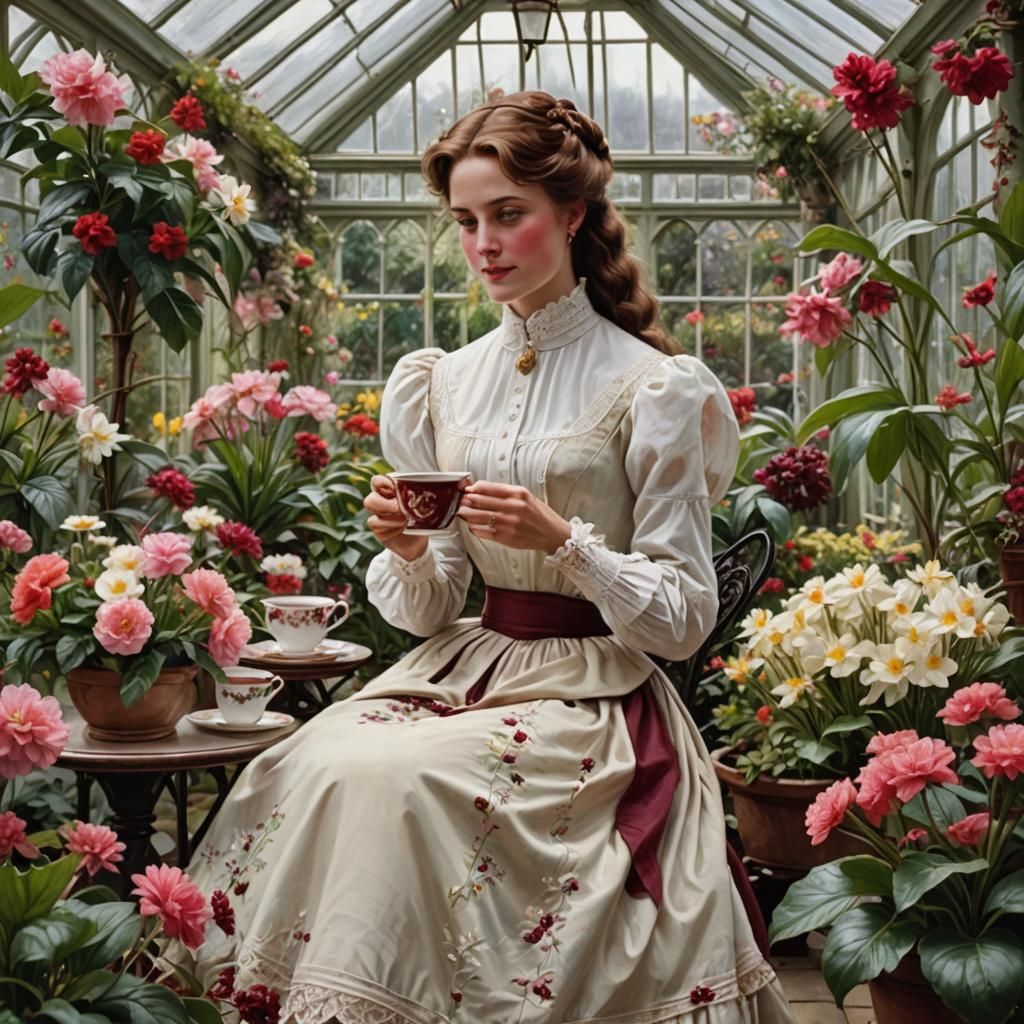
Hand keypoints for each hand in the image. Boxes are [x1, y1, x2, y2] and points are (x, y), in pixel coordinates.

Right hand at [363, 475, 427, 561]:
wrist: (418, 539)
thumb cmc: (419, 517)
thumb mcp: (421, 503)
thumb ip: (416, 495)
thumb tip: (427, 488)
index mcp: (389, 491)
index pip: (377, 481)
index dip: (382, 482)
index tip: (394, 486)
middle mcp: (380, 503)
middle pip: (370, 500)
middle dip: (384, 504)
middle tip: (398, 508)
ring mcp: (378, 517)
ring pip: (372, 518)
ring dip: (390, 518)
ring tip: (405, 520)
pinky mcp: (378, 531)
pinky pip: (378, 528)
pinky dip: (391, 528)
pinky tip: (401, 529)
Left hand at [457, 481, 571, 553]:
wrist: (553, 534)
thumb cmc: (539, 515)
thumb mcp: (526, 496)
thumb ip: (505, 493)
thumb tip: (481, 490)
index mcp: (518, 494)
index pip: (488, 487)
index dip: (473, 488)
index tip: (467, 490)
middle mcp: (513, 507)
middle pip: (479, 501)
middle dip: (466, 501)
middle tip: (461, 501)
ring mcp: (508, 523)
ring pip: (477, 516)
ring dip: (466, 514)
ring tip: (462, 513)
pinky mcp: (505, 537)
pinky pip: (482, 531)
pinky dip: (474, 528)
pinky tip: (473, 526)